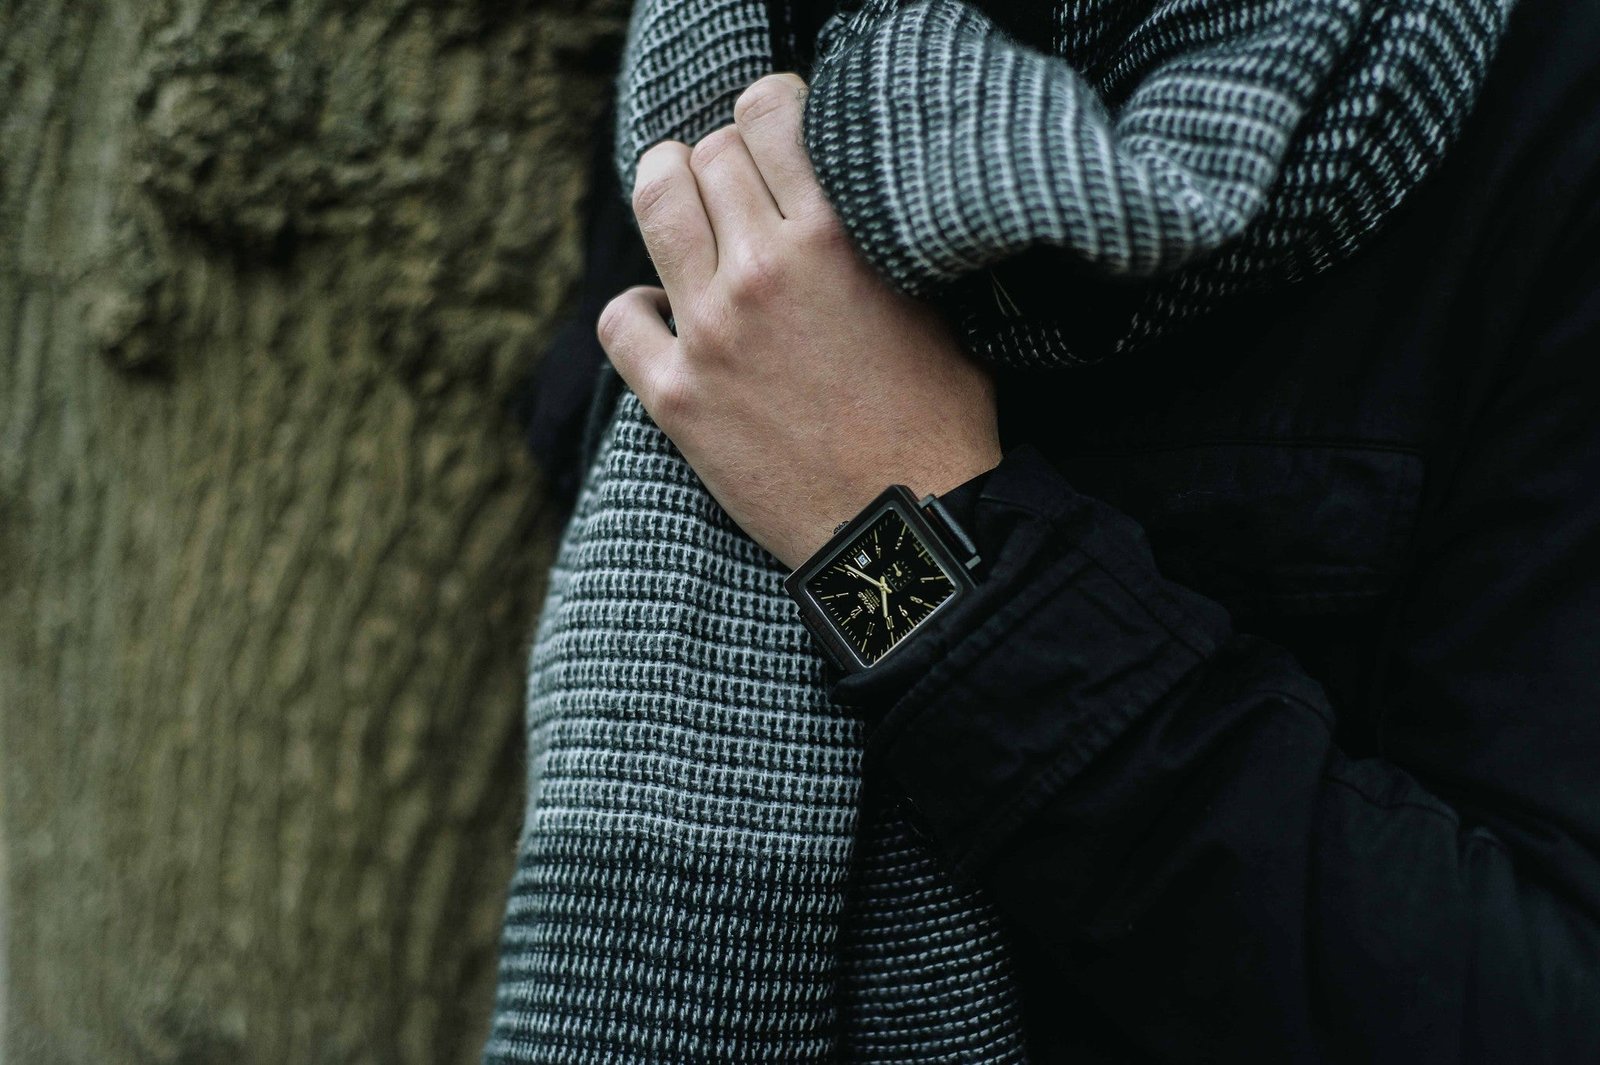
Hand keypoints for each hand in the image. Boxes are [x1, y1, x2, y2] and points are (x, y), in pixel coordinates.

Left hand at [597, 73, 1001, 569]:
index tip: (773, 125)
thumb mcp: (931, 303)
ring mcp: (711, 332)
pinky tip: (662, 316)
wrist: (903, 528)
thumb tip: (840, 196)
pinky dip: (635, 309)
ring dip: (665, 192)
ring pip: (655, 206)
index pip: (766, 114)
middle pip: (708, 156)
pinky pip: (619, 318)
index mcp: (833, 237)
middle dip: (721, 159)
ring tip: (681, 206)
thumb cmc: (937, 421)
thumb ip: (877, 237)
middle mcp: (762, 270)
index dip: (766, 108)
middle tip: (737, 183)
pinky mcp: (677, 396)